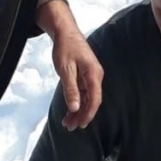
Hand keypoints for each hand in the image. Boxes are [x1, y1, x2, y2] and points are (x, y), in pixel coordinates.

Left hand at [38, 0, 103, 129]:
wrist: (65, 33)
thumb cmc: (66, 48)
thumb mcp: (65, 69)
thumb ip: (71, 89)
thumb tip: (75, 108)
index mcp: (93, 74)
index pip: (95, 99)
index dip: (89, 113)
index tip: (81, 125)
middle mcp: (95, 76)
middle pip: (92, 100)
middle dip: (82, 115)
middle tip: (70, 127)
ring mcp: (91, 76)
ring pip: (87, 98)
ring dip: (79, 110)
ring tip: (68, 122)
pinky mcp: (85, 75)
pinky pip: (83, 92)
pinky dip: (77, 101)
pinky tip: (69, 110)